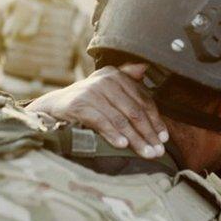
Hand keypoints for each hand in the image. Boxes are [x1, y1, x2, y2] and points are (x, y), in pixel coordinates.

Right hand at [26, 63, 168, 158]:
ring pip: (121, 120)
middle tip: (158, 151)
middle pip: (135, 112)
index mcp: (117, 76)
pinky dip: (113, 134)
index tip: (164, 138)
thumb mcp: (108, 88)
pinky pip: (102, 122)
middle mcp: (106, 80)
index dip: (156, 121)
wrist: (56, 106)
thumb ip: (128, 79)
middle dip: (148, 134)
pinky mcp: (80, 104)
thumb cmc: (89, 101)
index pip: (143, 100)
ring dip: (135, 139)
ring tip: (146, 153)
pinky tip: (122, 146)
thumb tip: (145, 67)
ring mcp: (92, 92)